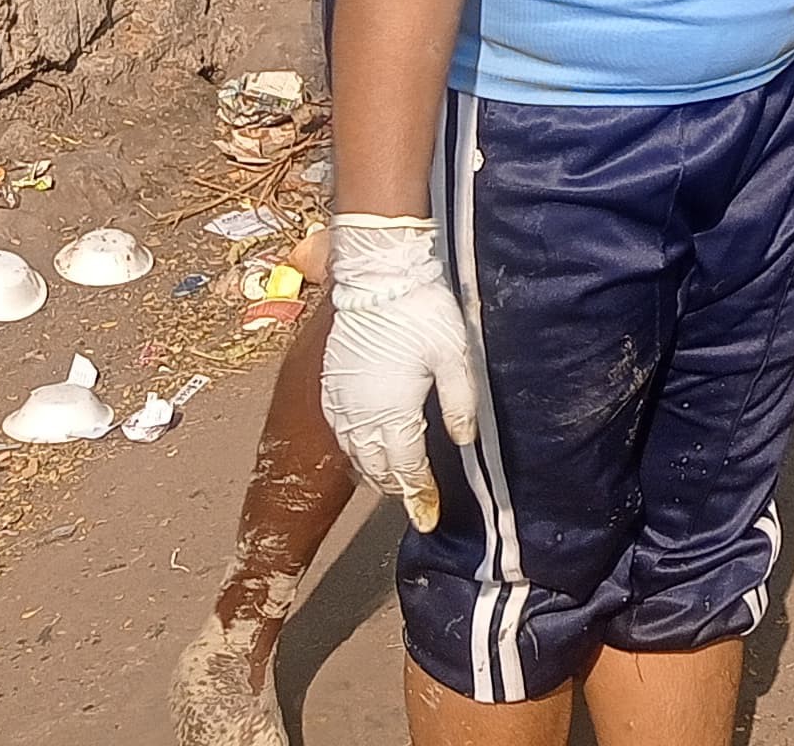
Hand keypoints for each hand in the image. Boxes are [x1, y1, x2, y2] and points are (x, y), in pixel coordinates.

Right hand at [320, 214, 481, 525]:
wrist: (377, 276)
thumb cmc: (421, 312)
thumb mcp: (455, 356)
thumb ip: (461, 403)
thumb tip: (464, 442)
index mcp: (392, 412)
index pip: (406, 469)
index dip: (418, 496)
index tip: (428, 517)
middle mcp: (360, 414)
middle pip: (377, 468)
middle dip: (397, 488)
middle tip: (416, 502)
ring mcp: (340, 401)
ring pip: (355, 453)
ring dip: (374, 471)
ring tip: (394, 481)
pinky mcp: (329, 384)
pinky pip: (340, 431)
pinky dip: (355, 449)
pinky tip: (367, 447)